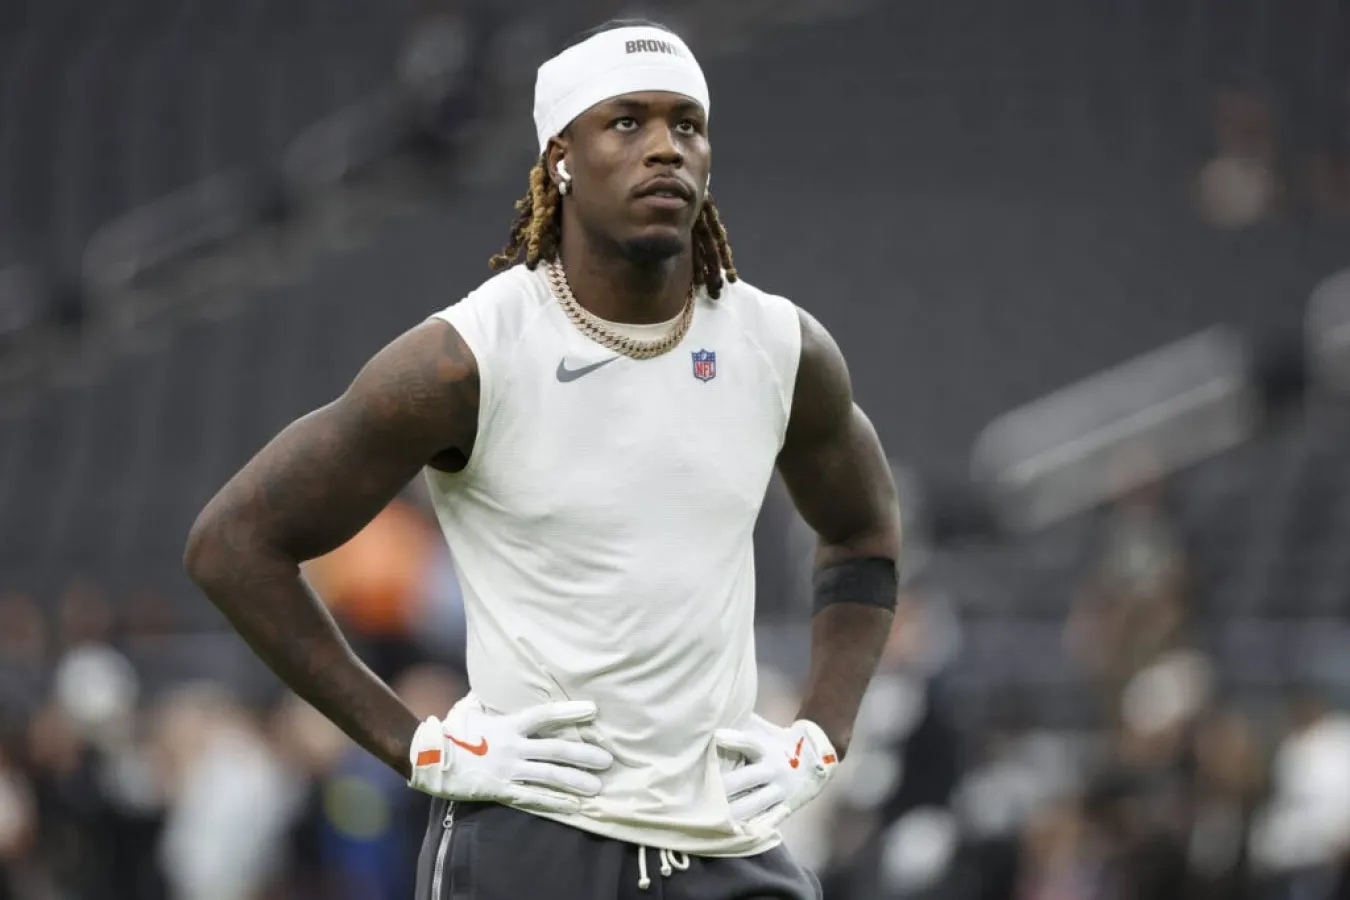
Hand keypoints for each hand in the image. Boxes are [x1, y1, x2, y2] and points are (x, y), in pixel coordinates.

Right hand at [408, 696, 612, 814]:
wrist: (429, 759)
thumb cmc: (449, 731)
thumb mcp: (469, 709)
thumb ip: (486, 698)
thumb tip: (490, 681)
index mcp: (508, 725)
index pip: (545, 716)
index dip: (569, 712)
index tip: (593, 710)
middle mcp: (513, 748)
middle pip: (556, 751)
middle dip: (584, 755)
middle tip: (608, 760)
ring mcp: (509, 770)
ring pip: (549, 777)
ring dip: (575, 781)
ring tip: (598, 787)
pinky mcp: (501, 790)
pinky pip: (532, 798)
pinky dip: (554, 802)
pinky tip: (573, 807)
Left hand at [714, 715, 838, 828]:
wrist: (817, 757)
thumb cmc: (778, 740)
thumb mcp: (765, 729)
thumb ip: (744, 722)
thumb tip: (719, 712)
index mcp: (768, 749)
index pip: (750, 742)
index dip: (733, 740)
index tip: (715, 737)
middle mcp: (774, 770)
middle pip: (747, 778)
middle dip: (725, 786)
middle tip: (703, 791)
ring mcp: (780, 791)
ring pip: (754, 804)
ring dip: (734, 811)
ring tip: (713, 818)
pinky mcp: (785, 807)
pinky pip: (767, 820)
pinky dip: (752, 827)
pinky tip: (735, 834)